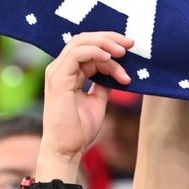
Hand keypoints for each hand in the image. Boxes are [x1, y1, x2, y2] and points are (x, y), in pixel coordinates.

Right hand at [40, 31, 130, 160]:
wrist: (67, 150)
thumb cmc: (79, 130)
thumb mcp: (97, 100)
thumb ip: (103, 82)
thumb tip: (117, 70)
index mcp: (68, 72)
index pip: (88, 47)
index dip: (110, 46)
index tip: (131, 53)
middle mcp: (60, 68)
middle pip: (84, 39)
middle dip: (109, 38)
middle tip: (131, 43)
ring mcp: (57, 72)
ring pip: (81, 42)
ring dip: (105, 44)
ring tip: (123, 53)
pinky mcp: (58, 78)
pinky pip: (77, 54)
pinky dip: (96, 52)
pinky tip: (111, 59)